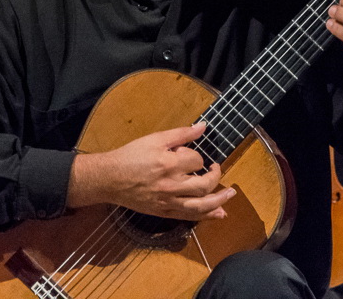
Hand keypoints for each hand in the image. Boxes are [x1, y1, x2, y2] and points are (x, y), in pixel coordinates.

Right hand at [69, 122, 234, 220]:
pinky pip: (189, 216)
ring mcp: (168, 201)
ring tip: (231, 194)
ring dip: (220, 200)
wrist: (111, 178)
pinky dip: (207, 216)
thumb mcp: (155, 139)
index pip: (196, 160)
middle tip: (215, 168)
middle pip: (204, 184)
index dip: (196, 156)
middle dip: (215, 175)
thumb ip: (181, 134)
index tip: (187, 154)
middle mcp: (171, 185)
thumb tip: (203, 127)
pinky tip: (219, 213)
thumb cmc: (132, 155)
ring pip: (201, 205)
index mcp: (168, 164)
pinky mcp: (165, 212)